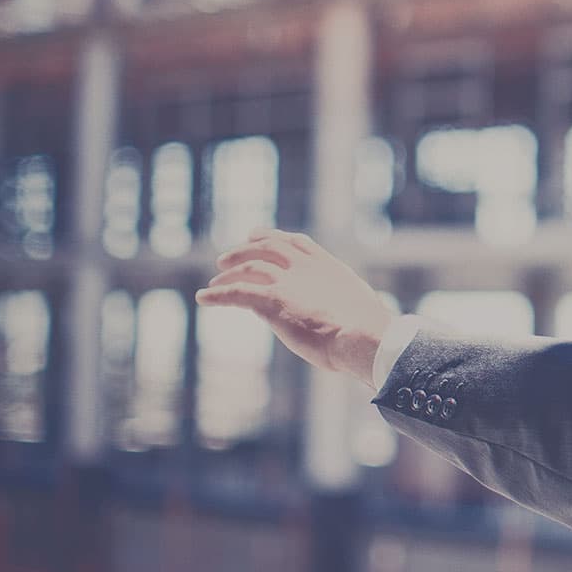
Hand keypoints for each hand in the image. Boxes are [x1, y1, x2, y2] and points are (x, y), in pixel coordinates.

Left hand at [196, 227, 394, 386]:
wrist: (361, 336)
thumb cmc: (367, 331)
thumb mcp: (358, 307)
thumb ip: (344, 303)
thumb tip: (349, 316)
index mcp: (328, 266)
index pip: (298, 242)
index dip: (276, 237)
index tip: (259, 236)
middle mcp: (305, 267)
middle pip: (269, 247)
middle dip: (246, 249)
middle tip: (227, 258)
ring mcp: (287, 282)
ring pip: (249, 267)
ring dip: (228, 273)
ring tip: (215, 281)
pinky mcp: (271, 301)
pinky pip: (236, 293)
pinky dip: (217, 294)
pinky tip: (204, 297)